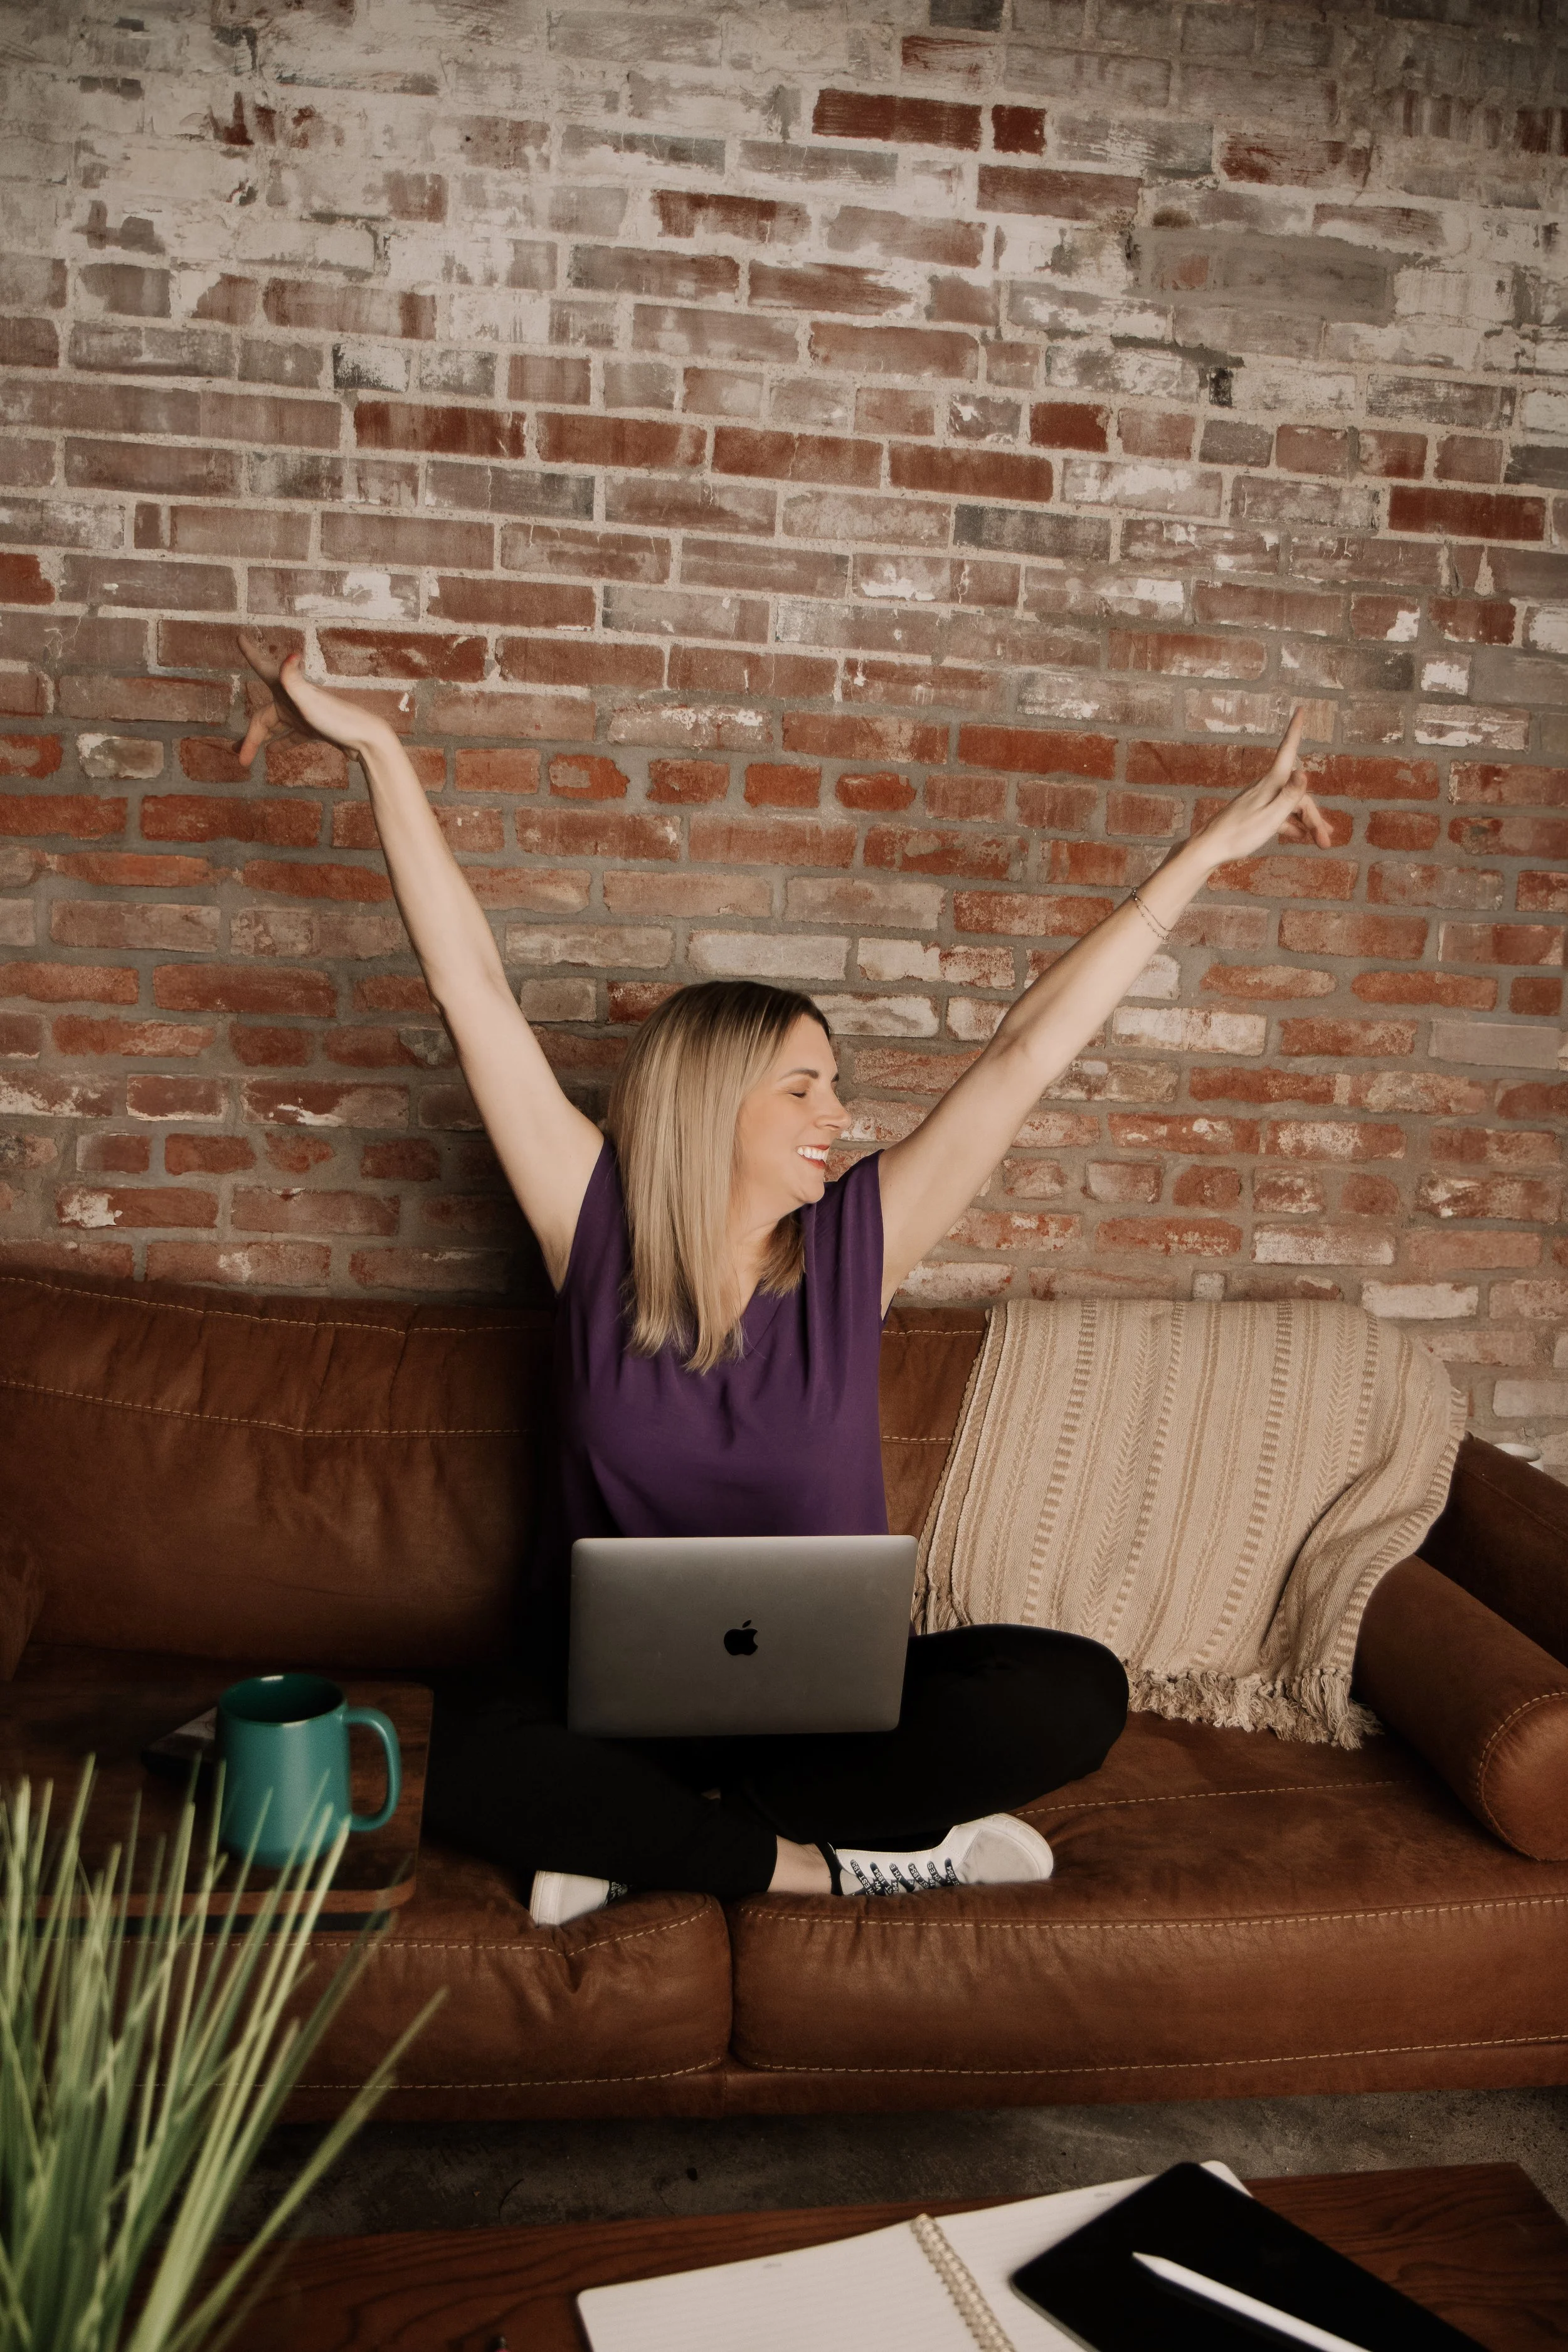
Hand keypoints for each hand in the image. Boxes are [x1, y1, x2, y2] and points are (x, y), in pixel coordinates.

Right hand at [236, 632, 391, 764]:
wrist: (365, 739)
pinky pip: (291, 736)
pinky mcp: (314, 729)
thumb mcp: (310, 700)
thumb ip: (294, 679)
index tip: (240, 638)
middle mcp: (294, 698)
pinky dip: (281, 743)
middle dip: (250, 738)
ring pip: (274, 728)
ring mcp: (303, 714)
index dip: (250, 654)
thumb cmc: (337, 718)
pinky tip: (273, 752)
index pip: (263, 668)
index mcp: (290, 688)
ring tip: (245, 757)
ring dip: (259, 741)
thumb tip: (292, 654)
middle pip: (263, 717)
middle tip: (238, 757)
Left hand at [1188, 709, 1333, 870]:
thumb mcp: (1270, 817)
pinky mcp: (1256, 812)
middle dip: (1315, 817)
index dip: (1295, 730)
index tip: (1300, 710)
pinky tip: (1302, 837)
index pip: (1287, 751)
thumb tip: (1304, 772)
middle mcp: (1266, 787)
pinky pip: (1280, 814)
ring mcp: (1261, 800)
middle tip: (1327, 842)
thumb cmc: (1239, 834)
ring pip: (1292, 807)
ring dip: (1307, 824)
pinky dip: (1292, 825)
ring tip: (1322, 843)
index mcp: (1271, 783)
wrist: (1209, 848)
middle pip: (1299, 795)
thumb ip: (1289, 796)